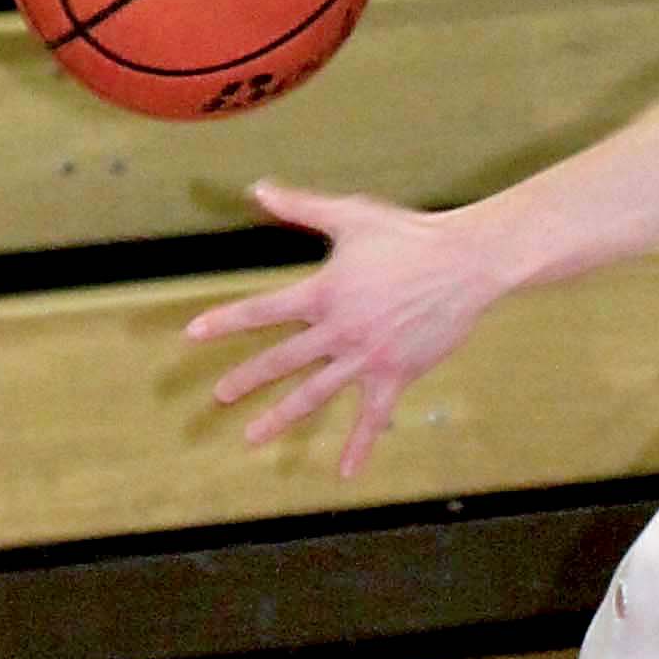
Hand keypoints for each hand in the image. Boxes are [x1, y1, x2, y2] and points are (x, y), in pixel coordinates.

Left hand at [185, 180, 508, 478]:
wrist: (465, 262)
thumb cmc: (409, 235)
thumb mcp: (351, 215)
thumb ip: (301, 207)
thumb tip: (257, 187)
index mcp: (323, 292)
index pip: (263, 311)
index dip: (225, 322)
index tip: (192, 334)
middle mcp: (339, 330)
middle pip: (282, 360)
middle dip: (247, 379)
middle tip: (221, 396)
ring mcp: (367, 357)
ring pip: (315, 394)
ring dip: (282, 417)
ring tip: (251, 438)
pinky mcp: (396, 374)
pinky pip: (374, 418)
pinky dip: (359, 446)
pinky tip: (343, 471)